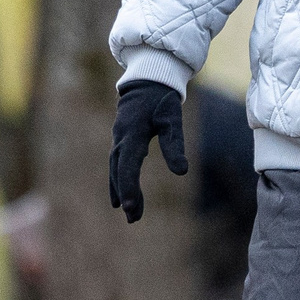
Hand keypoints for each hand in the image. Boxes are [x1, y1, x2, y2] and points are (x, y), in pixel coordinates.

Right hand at [109, 81, 187, 222]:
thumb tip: (182, 172)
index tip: (130, 208)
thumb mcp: (172, 119)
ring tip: (132, 215)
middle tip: (134, 218)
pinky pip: (118, 166)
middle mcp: (121, 139)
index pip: (127, 166)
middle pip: (120, 172)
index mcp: (132, 134)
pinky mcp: (122, 141)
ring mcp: (119, 140)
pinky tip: (122, 198)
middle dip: (126, 195)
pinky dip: (119, 182)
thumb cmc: (162, 100)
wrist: (146, 81)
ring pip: (117, 170)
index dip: (128, 187)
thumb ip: (174, 145)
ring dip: (123, 192)